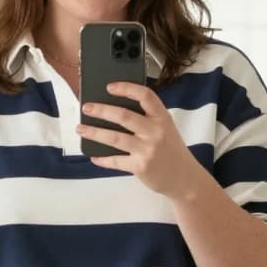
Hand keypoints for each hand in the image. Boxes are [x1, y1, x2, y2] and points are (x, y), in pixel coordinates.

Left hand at [77, 81, 200, 198]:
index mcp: (162, 117)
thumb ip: (148, 119)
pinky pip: (116, 161)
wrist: (185, 179)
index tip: (109, 86)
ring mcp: (147, 150)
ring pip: (115, 138)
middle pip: (124, 116)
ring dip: (94, 133)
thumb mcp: (166, 129)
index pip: (145, 96)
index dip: (126, 88)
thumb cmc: (172, 151)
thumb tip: (115, 112)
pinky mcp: (140, 167)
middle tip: (86, 108)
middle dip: (101, 110)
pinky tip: (93, 156)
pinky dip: (102, 159)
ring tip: (81, 129)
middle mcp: (155, 131)